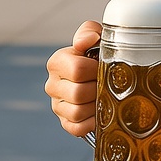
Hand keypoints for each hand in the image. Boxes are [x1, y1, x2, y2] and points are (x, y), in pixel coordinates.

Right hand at [44, 20, 101, 136]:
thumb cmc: (100, 54)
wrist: (104, 74)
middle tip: (108, 84)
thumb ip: (89, 32)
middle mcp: (52, 85)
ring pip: (77, 112)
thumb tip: (86, 41)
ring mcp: (57, 106)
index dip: (96, 70)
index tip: (105, 67)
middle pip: (78, 93)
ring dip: (96, 106)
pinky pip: (77, 128)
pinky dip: (92, 123)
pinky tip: (100, 112)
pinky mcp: (65, 123)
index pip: (77, 70)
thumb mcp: (96, 37)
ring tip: (104, 96)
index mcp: (57, 62)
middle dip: (98, 89)